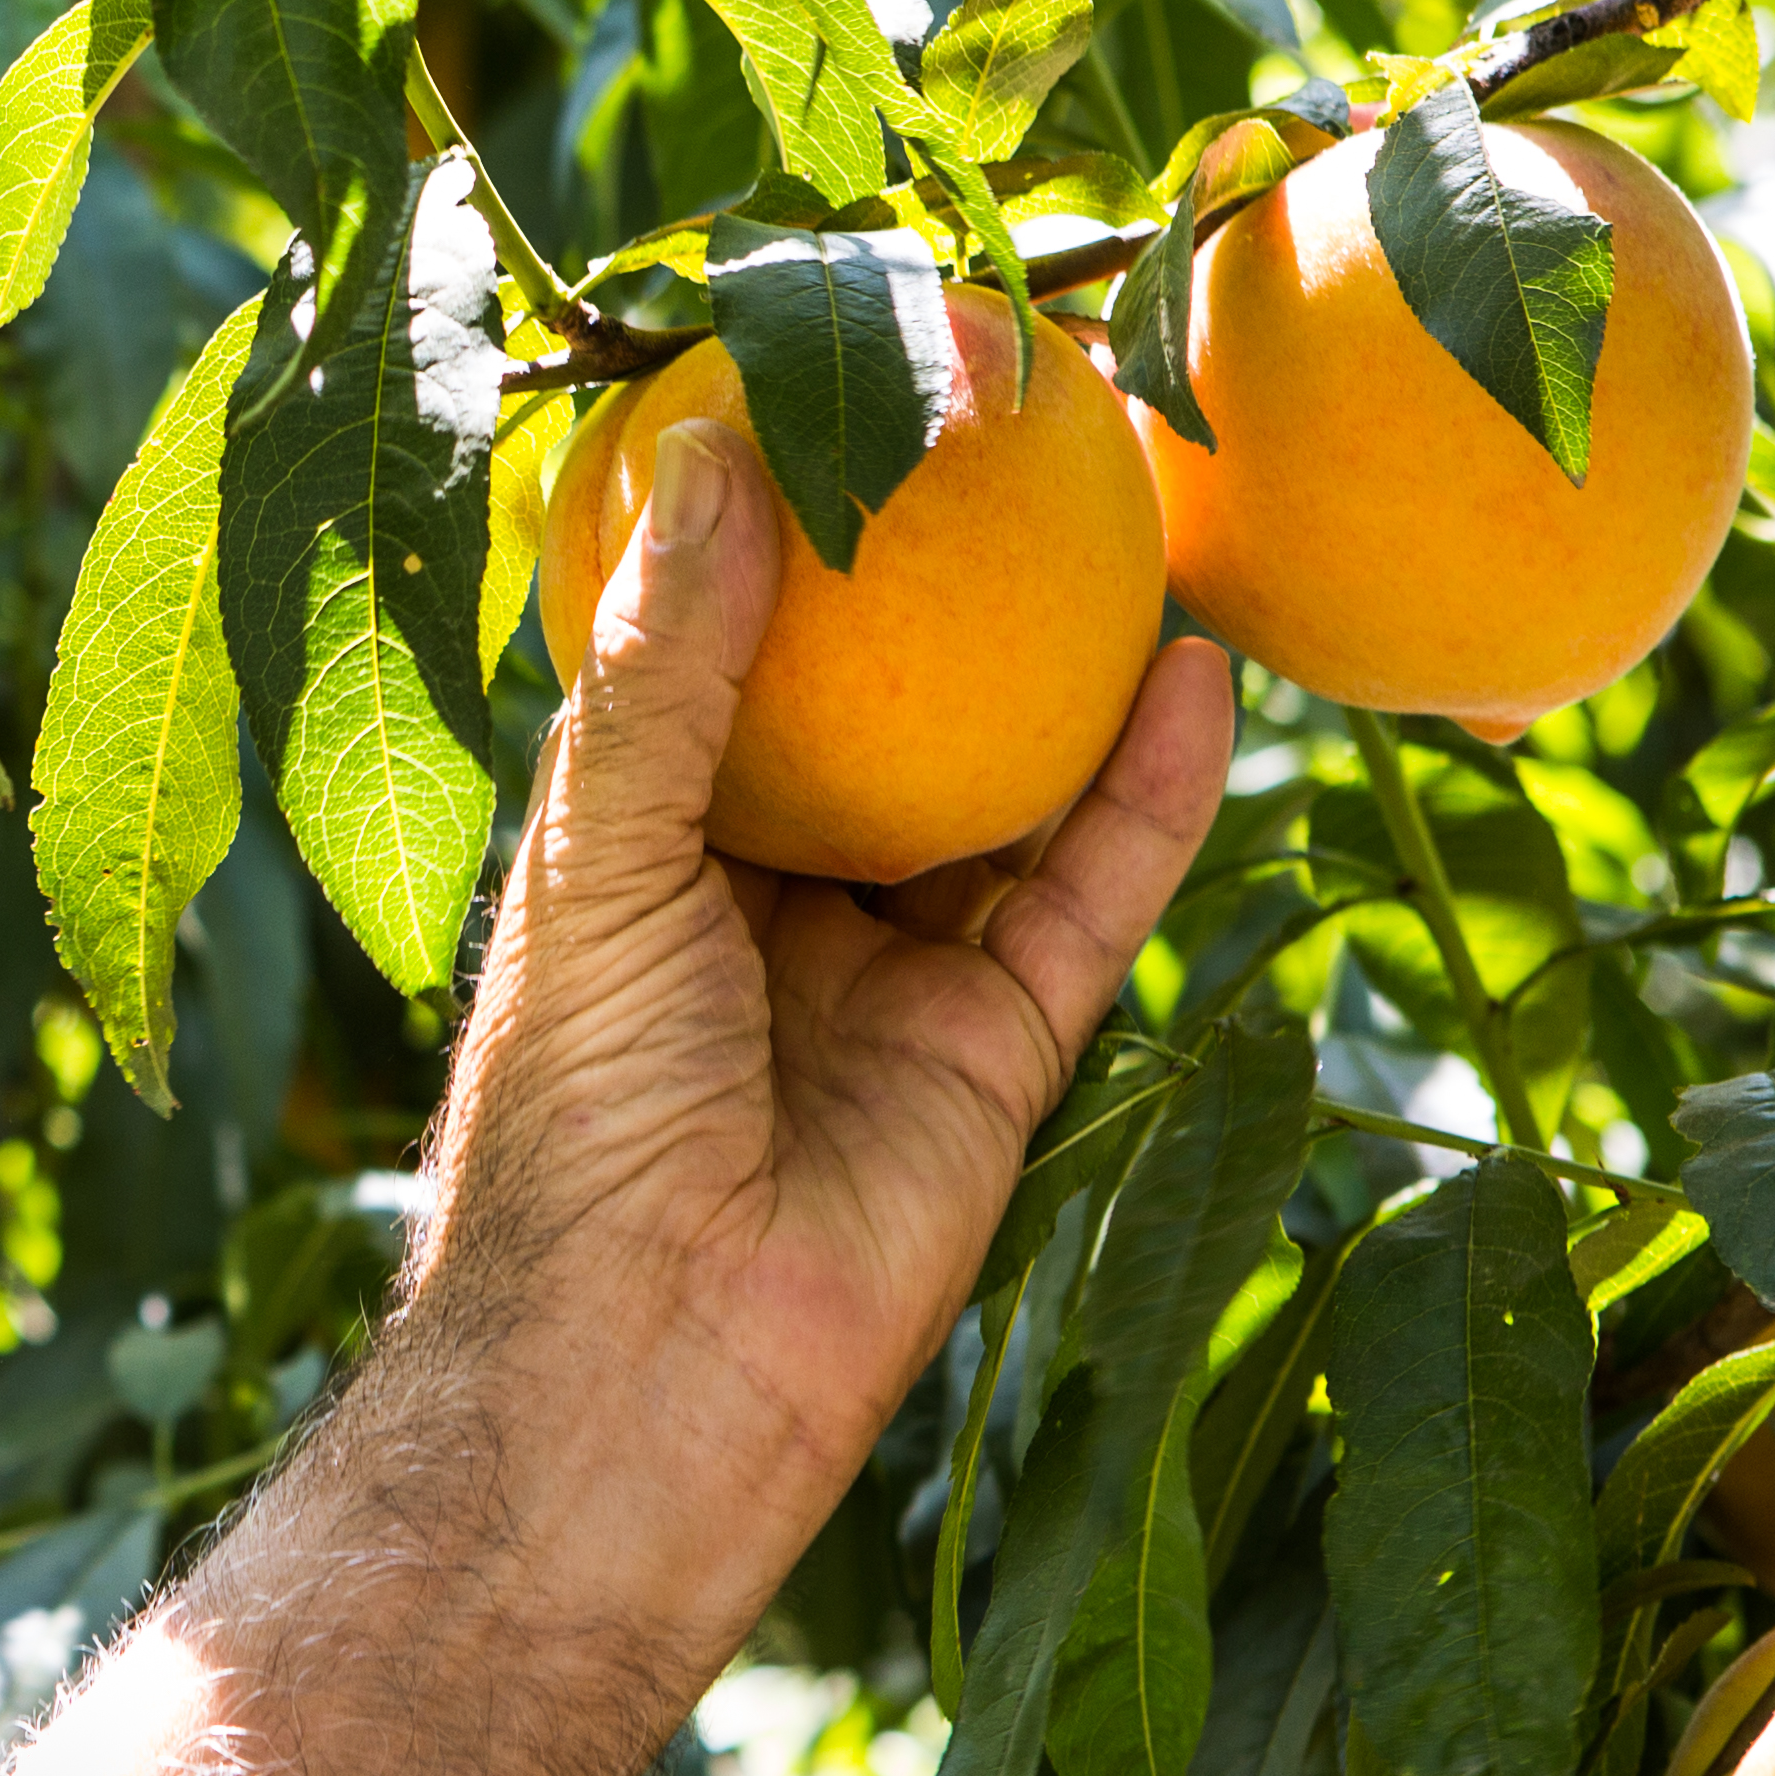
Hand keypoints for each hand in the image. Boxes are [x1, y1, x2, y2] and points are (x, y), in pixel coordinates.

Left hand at [403, 414, 1234, 1559]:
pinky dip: (1152, 796)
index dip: (790, 552)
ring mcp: (892, 984)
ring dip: (1075, 677)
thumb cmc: (572, 1109)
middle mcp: (772, 909)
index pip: (730, 670)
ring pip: (1008, 803)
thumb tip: (721, 455)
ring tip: (1146, 520)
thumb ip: (667, 671)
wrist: (640, 1367)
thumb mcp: (597, 855)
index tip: (857, 408)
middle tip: (1029, 441)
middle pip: (886, 724)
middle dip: (950, 600)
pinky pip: (1092, 900)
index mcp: (648, 859)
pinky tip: (1202, 675)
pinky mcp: (998, 1058)